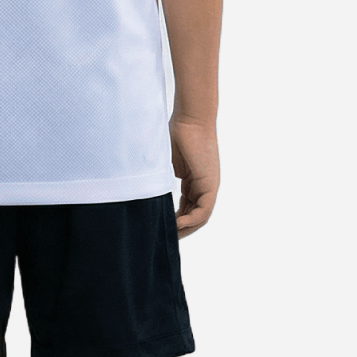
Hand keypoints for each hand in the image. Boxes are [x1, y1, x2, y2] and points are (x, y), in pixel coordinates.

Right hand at [169, 116, 218, 238]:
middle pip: (194, 215)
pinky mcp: (210, 185)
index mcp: (195, 180)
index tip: (161, 224)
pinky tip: (175, 224)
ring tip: (169, 235)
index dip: (175, 219)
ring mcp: (209, 186)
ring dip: (186, 228)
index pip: (187, 207)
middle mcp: (204, 185)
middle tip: (164, 237)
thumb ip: (162, 175)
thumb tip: (146, 186)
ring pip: (200, 217)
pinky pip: (203, 211)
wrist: (190, 119)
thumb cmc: (177, 132)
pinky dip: (190, 220)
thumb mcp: (166, 160)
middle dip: (180, 228)